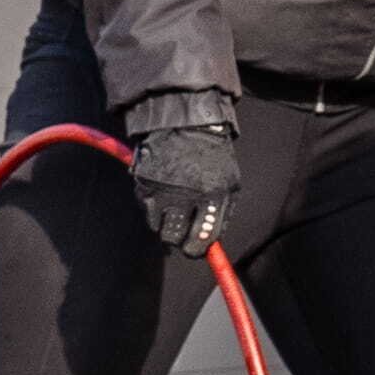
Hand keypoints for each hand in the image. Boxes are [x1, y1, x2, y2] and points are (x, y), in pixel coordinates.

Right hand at [133, 121, 242, 255]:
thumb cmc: (212, 156)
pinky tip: (165, 197)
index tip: (196, 249)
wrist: (186, 125)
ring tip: (175, 211)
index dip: (199, 249)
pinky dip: (155, 213)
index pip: (204, 238)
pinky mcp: (145, 187)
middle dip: (180, 241)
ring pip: (160, 230)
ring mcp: (163, 191)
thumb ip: (223, 214)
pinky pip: (148, 215)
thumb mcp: (230, 182)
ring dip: (167, 227)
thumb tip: (211, 243)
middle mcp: (187, 195)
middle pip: (177, 239)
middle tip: (183, 233)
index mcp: (214, 194)